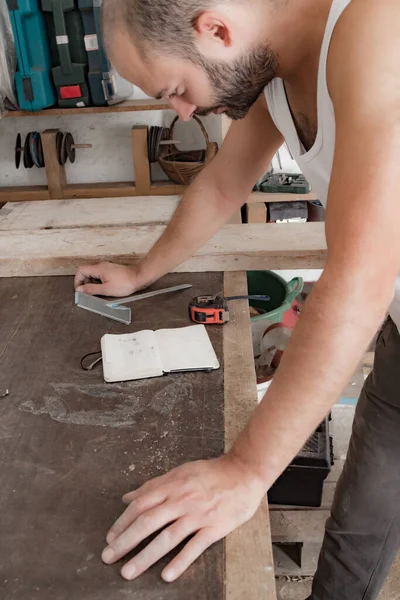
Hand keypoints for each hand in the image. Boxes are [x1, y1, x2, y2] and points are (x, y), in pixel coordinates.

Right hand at [74, 261, 144, 296]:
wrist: (139, 277)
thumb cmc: (125, 284)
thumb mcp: (106, 289)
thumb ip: (91, 289)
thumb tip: (79, 289)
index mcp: (98, 268)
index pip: (81, 270)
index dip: (78, 280)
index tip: (80, 289)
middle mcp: (101, 265)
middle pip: (86, 272)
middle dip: (85, 282)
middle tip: (89, 293)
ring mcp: (106, 267)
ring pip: (93, 274)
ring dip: (92, 283)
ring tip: (98, 292)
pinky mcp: (111, 270)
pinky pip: (100, 274)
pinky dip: (99, 281)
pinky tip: (105, 288)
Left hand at [101, 455, 266, 581]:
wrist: (243, 472)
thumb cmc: (211, 472)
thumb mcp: (179, 472)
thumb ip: (153, 486)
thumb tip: (128, 497)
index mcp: (171, 486)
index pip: (140, 504)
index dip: (122, 522)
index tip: (110, 538)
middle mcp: (181, 500)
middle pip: (148, 522)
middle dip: (126, 541)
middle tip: (109, 557)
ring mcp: (197, 515)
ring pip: (167, 538)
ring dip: (145, 556)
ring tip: (129, 571)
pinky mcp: (214, 527)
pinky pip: (195, 546)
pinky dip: (180, 561)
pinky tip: (167, 575)